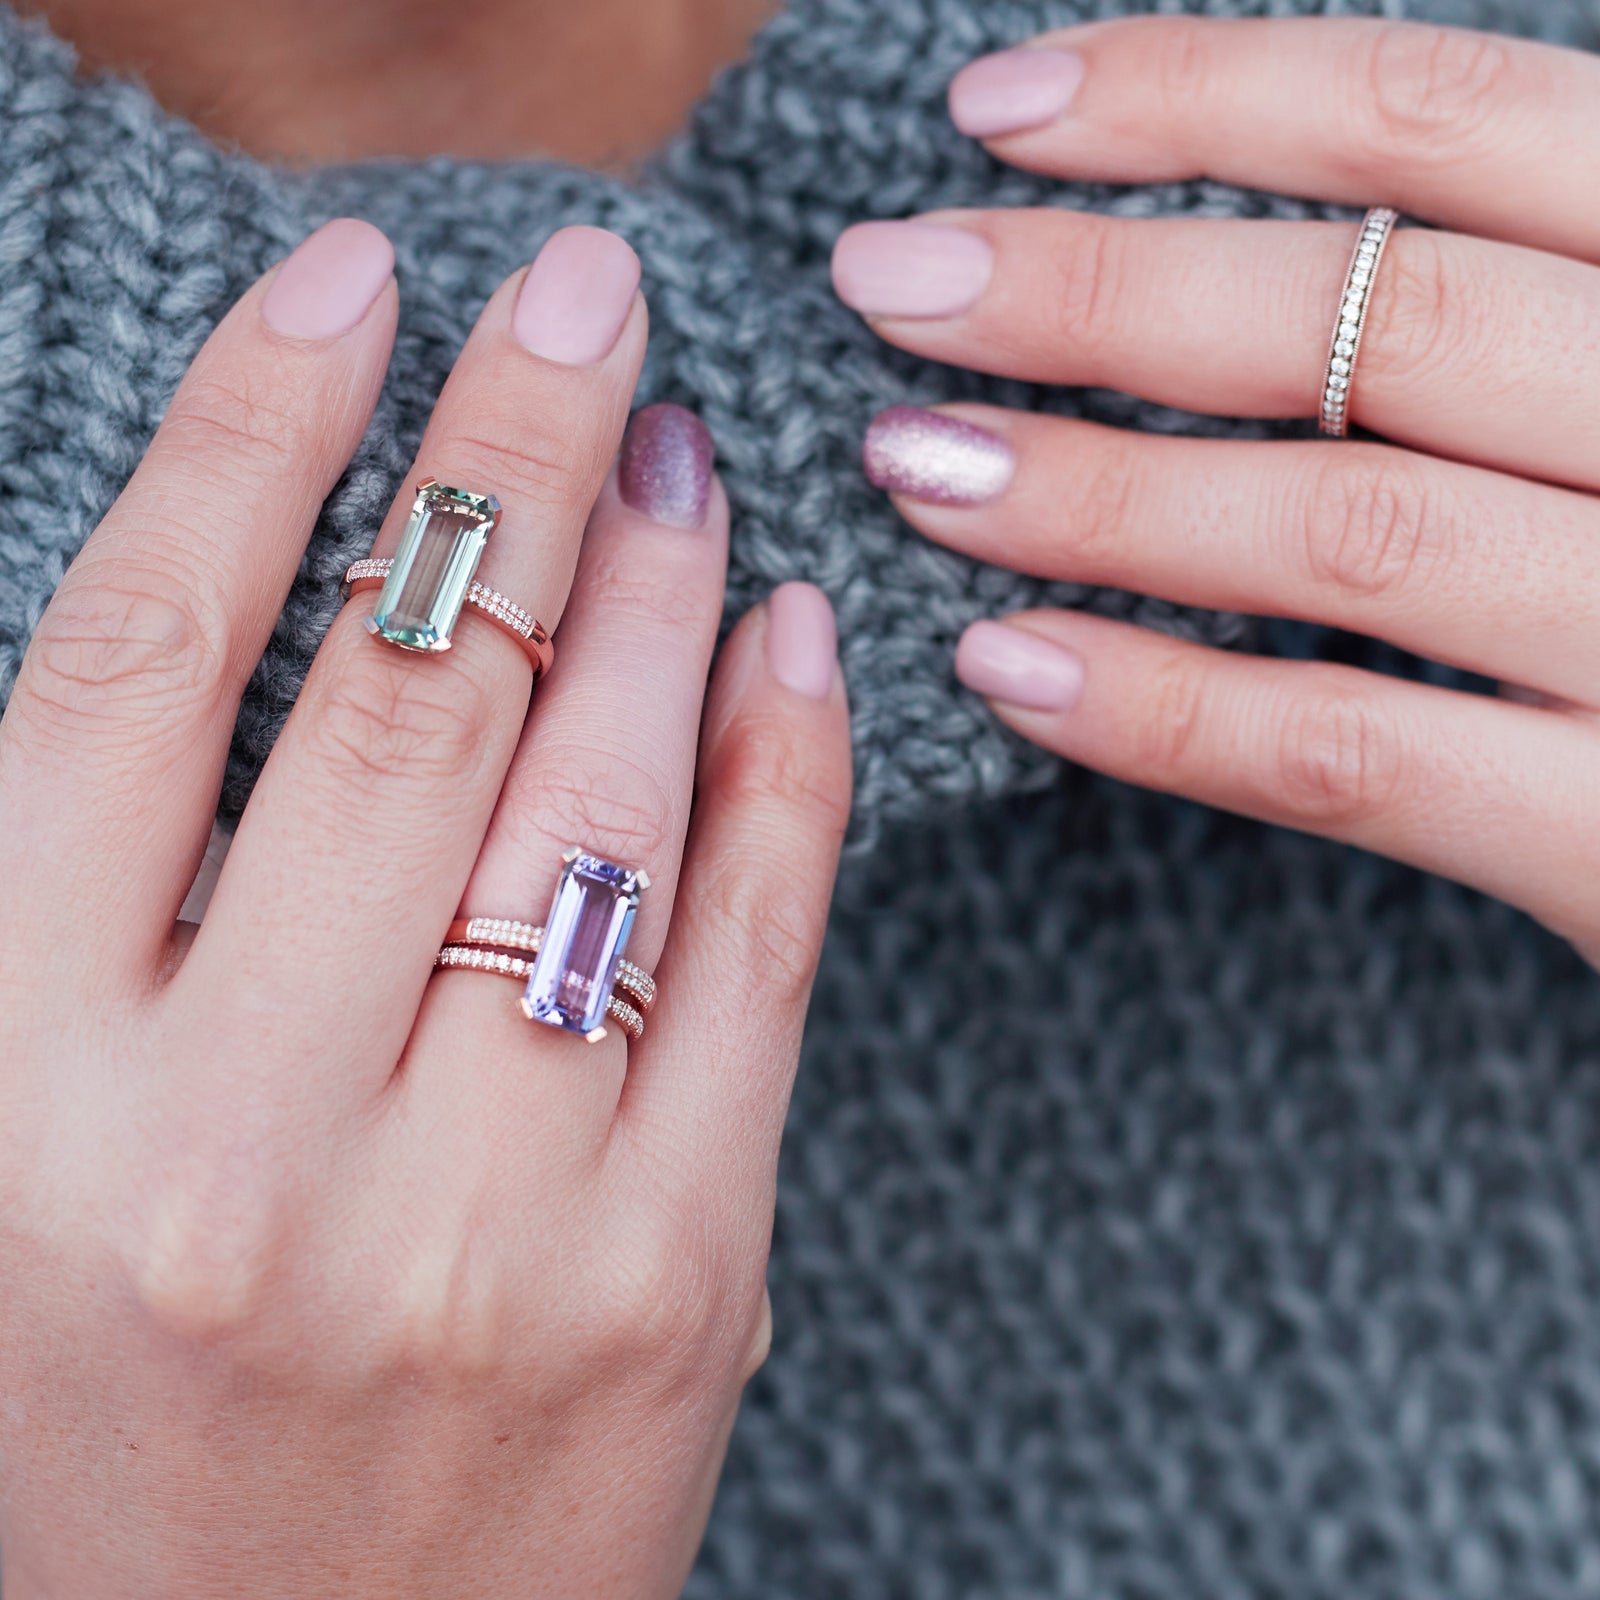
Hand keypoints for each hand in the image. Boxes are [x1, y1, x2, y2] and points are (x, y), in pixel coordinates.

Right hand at [0, 219, 850, 1595]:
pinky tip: (790, 639)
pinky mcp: (679, 1281)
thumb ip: (114, 888)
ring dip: (657, 584)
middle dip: (509, 451)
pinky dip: (785, 766)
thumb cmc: (118, 1414)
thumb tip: (297, 588)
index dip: (261, 433)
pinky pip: (753, 950)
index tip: (354, 286)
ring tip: (685, 456)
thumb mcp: (22, 1144)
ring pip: (599, 796)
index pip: (141, 658)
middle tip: (586, 310)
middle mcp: (241, 1148)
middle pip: (403, 693)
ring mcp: (485, 1223)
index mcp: (16, 1090)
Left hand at [833, 14, 1599, 962]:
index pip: (1443, 120)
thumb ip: (1501, 306)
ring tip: (914, 466)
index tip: (990, 115)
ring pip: (1346, 532)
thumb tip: (1218, 248)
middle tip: (888, 285)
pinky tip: (1006, 666)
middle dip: (1095, 292)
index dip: (1197, 95)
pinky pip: (1351, 755)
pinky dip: (1163, 708)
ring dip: (1098, 495)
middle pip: (1371, 315)